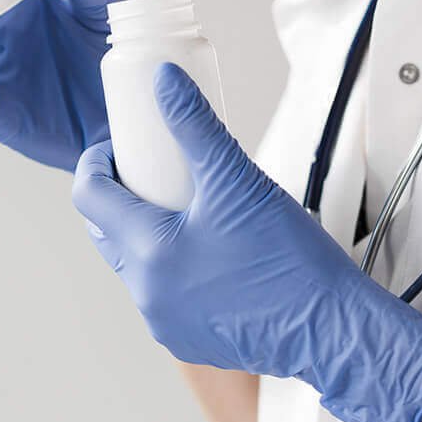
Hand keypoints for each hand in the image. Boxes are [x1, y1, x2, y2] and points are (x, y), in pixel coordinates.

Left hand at [71, 63, 421, 421]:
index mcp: (147, 252)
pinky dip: (171, 269)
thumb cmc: (289, 258)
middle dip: (121, 196)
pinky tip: (204, 250)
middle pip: (107, 232)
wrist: (332, 328)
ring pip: (136, 265)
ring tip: (185, 207)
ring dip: (146, 234)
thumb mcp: (237, 179)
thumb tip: (164, 81)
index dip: (97, 162)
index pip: (89, 196)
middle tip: (154, 170)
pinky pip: (163, 295)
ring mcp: (166, 323)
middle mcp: (146, 294)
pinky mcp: (188, 340)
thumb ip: (195, 125)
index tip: (120, 145)